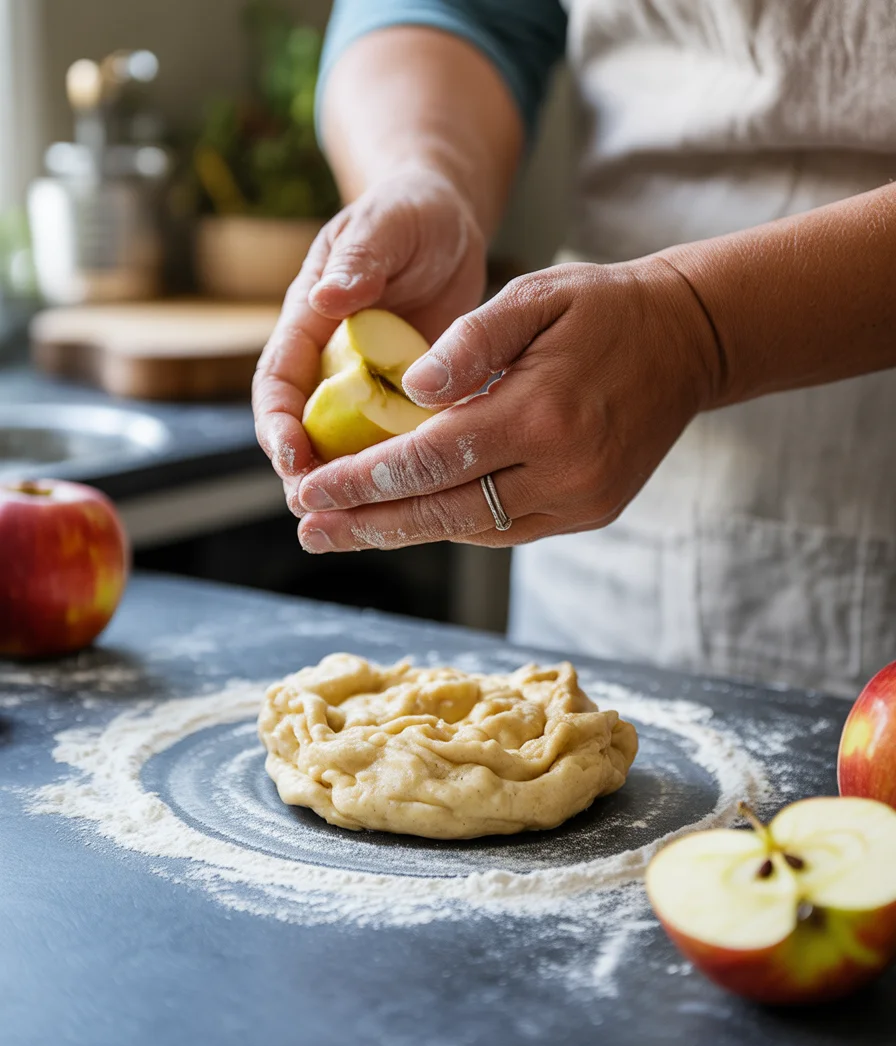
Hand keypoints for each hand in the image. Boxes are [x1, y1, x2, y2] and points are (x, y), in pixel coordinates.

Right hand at [252, 167, 486, 488]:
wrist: (445, 222)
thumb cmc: (409, 213)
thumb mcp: (386, 225)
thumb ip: (358, 260)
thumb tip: (324, 297)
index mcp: (310, 320)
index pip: (277, 381)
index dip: (277, 424)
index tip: (290, 459)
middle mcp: (330, 358)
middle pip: (301, 428)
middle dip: (303, 472)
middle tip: (319, 509)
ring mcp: (365, 380)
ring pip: (345, 444)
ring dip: (346, 483)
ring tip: (357, 522)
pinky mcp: (401, 394)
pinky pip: (391, 439)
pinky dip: (394, 469)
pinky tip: (412, 500)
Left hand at [291, 260, 719, 551]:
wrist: (689, 341)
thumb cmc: (603, 308)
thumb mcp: (534, 297)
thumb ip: (470, 342)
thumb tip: (410, 389)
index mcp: (540, 415)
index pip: (429, 460)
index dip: (362, 480)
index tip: (308, 490)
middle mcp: (560, 472)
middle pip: (442, 511)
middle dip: (367, 523)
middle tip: (309, 530)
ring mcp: (580, 500)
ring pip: (471, 528)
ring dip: (405, 532)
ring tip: (344, 533)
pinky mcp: (590, 512)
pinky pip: (506, 529)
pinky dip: (454, 523)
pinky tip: (411, 519)